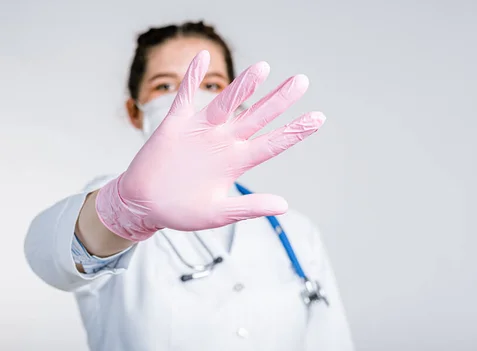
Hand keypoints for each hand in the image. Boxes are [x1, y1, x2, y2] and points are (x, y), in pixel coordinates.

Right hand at [95, 51, 325, 240]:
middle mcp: (224, 141)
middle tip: (302, 81)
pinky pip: (185, 96)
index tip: (318, 118)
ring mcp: (202, 130)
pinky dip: (192, 77)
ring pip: (227, 102)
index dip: (295, 131)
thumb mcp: (218, 215)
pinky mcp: (176, 124)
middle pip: (257, 116)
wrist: (145, 205)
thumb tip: (284, 205)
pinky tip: (202, 57)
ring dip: (243, 85)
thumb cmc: (181, 211)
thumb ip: (249, 207)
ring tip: (264, 67)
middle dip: (279, 99)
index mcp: (237, 162)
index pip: (273, 143)